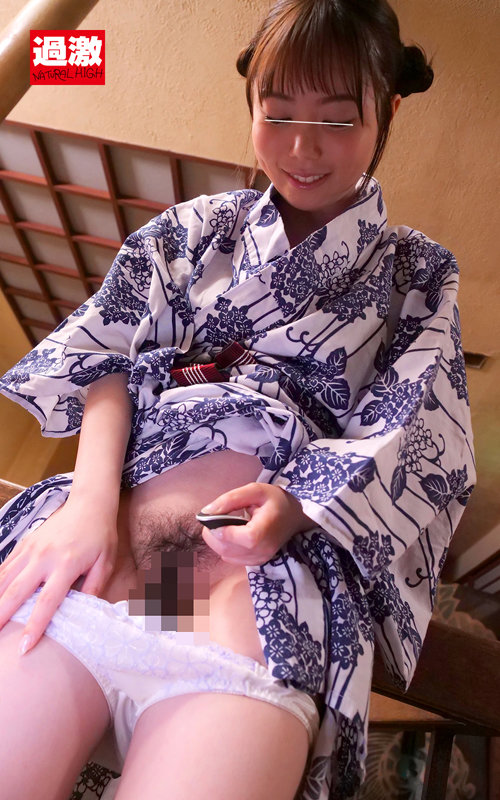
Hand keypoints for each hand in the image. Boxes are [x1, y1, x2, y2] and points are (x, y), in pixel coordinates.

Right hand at [0, 496, 117, 653]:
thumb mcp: (105, 563)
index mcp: (66, 565)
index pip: (46, 602)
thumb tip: (82, 613)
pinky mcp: (24, 543)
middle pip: (16, 592)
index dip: (34, 626)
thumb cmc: (101, 536)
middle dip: (2, 616)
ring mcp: (31, 549)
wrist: (89, 504)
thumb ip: (93, 589)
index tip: (23, 648)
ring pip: (4, 579)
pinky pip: (5, 566)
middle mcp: (44, 558)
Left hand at [200, 483, 313, 565]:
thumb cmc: (276, 500)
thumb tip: (206, 512)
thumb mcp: (255, 491)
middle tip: (213, 519)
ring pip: (226, 555)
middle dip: (212, 534)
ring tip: (223, 525)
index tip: (212, 516)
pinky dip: (226, 547)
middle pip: (225, 549)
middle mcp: (261, 551)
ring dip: (217, 541)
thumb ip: (230, 499)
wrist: (295, 515)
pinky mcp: (257, 562)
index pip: (231, 537)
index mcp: (261, 533)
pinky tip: (231, 534)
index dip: (217, 528)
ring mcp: (259, 559)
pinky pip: (232, 558)